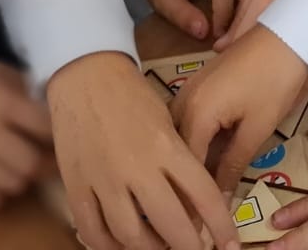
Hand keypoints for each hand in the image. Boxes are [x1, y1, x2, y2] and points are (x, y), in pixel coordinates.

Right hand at [0, 53, 53, 210]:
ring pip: (11, 186)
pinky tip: (1, 178)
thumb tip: (59, 115)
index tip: (67, 136)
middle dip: (48, 164)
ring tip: (25, 167)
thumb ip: (30, 95)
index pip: (45, 128)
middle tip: (52, 159)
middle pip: (30, 165)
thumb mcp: (3, 73)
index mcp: (1, 103)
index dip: (61, 134)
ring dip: (24, 179)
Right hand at [45, 51, 238, 249]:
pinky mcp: (76, 185)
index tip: (230, 246)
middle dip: (188, 247)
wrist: (86, 74)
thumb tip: (196, 203)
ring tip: (161, 248)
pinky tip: (123, 246)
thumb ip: (181, 160)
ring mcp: (104, 179)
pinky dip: (109, 247)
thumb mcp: (169, 120)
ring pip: (130, 236)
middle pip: (170, 225)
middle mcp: (137, 168)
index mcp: (167, 146)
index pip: (204, 197)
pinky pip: (93, 231)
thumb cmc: (134, 94)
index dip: (220, 227)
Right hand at [172, 25, 307, 190]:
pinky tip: (207, 154)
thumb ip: (232, 164)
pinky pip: (187, 118)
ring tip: (201, 185)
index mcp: (195, 113)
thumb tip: (218, 199)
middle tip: (197, 206)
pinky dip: (194, 139)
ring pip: (179, 133)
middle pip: (176, 148)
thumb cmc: (276, 82)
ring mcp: (190, 88)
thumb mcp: (256, 128)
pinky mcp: (200, 83)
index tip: (197, 221)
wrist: (289, 35)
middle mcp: (183, 99)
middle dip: (185, 177)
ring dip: (188, 158)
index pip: (184, 165)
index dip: (191, 195)